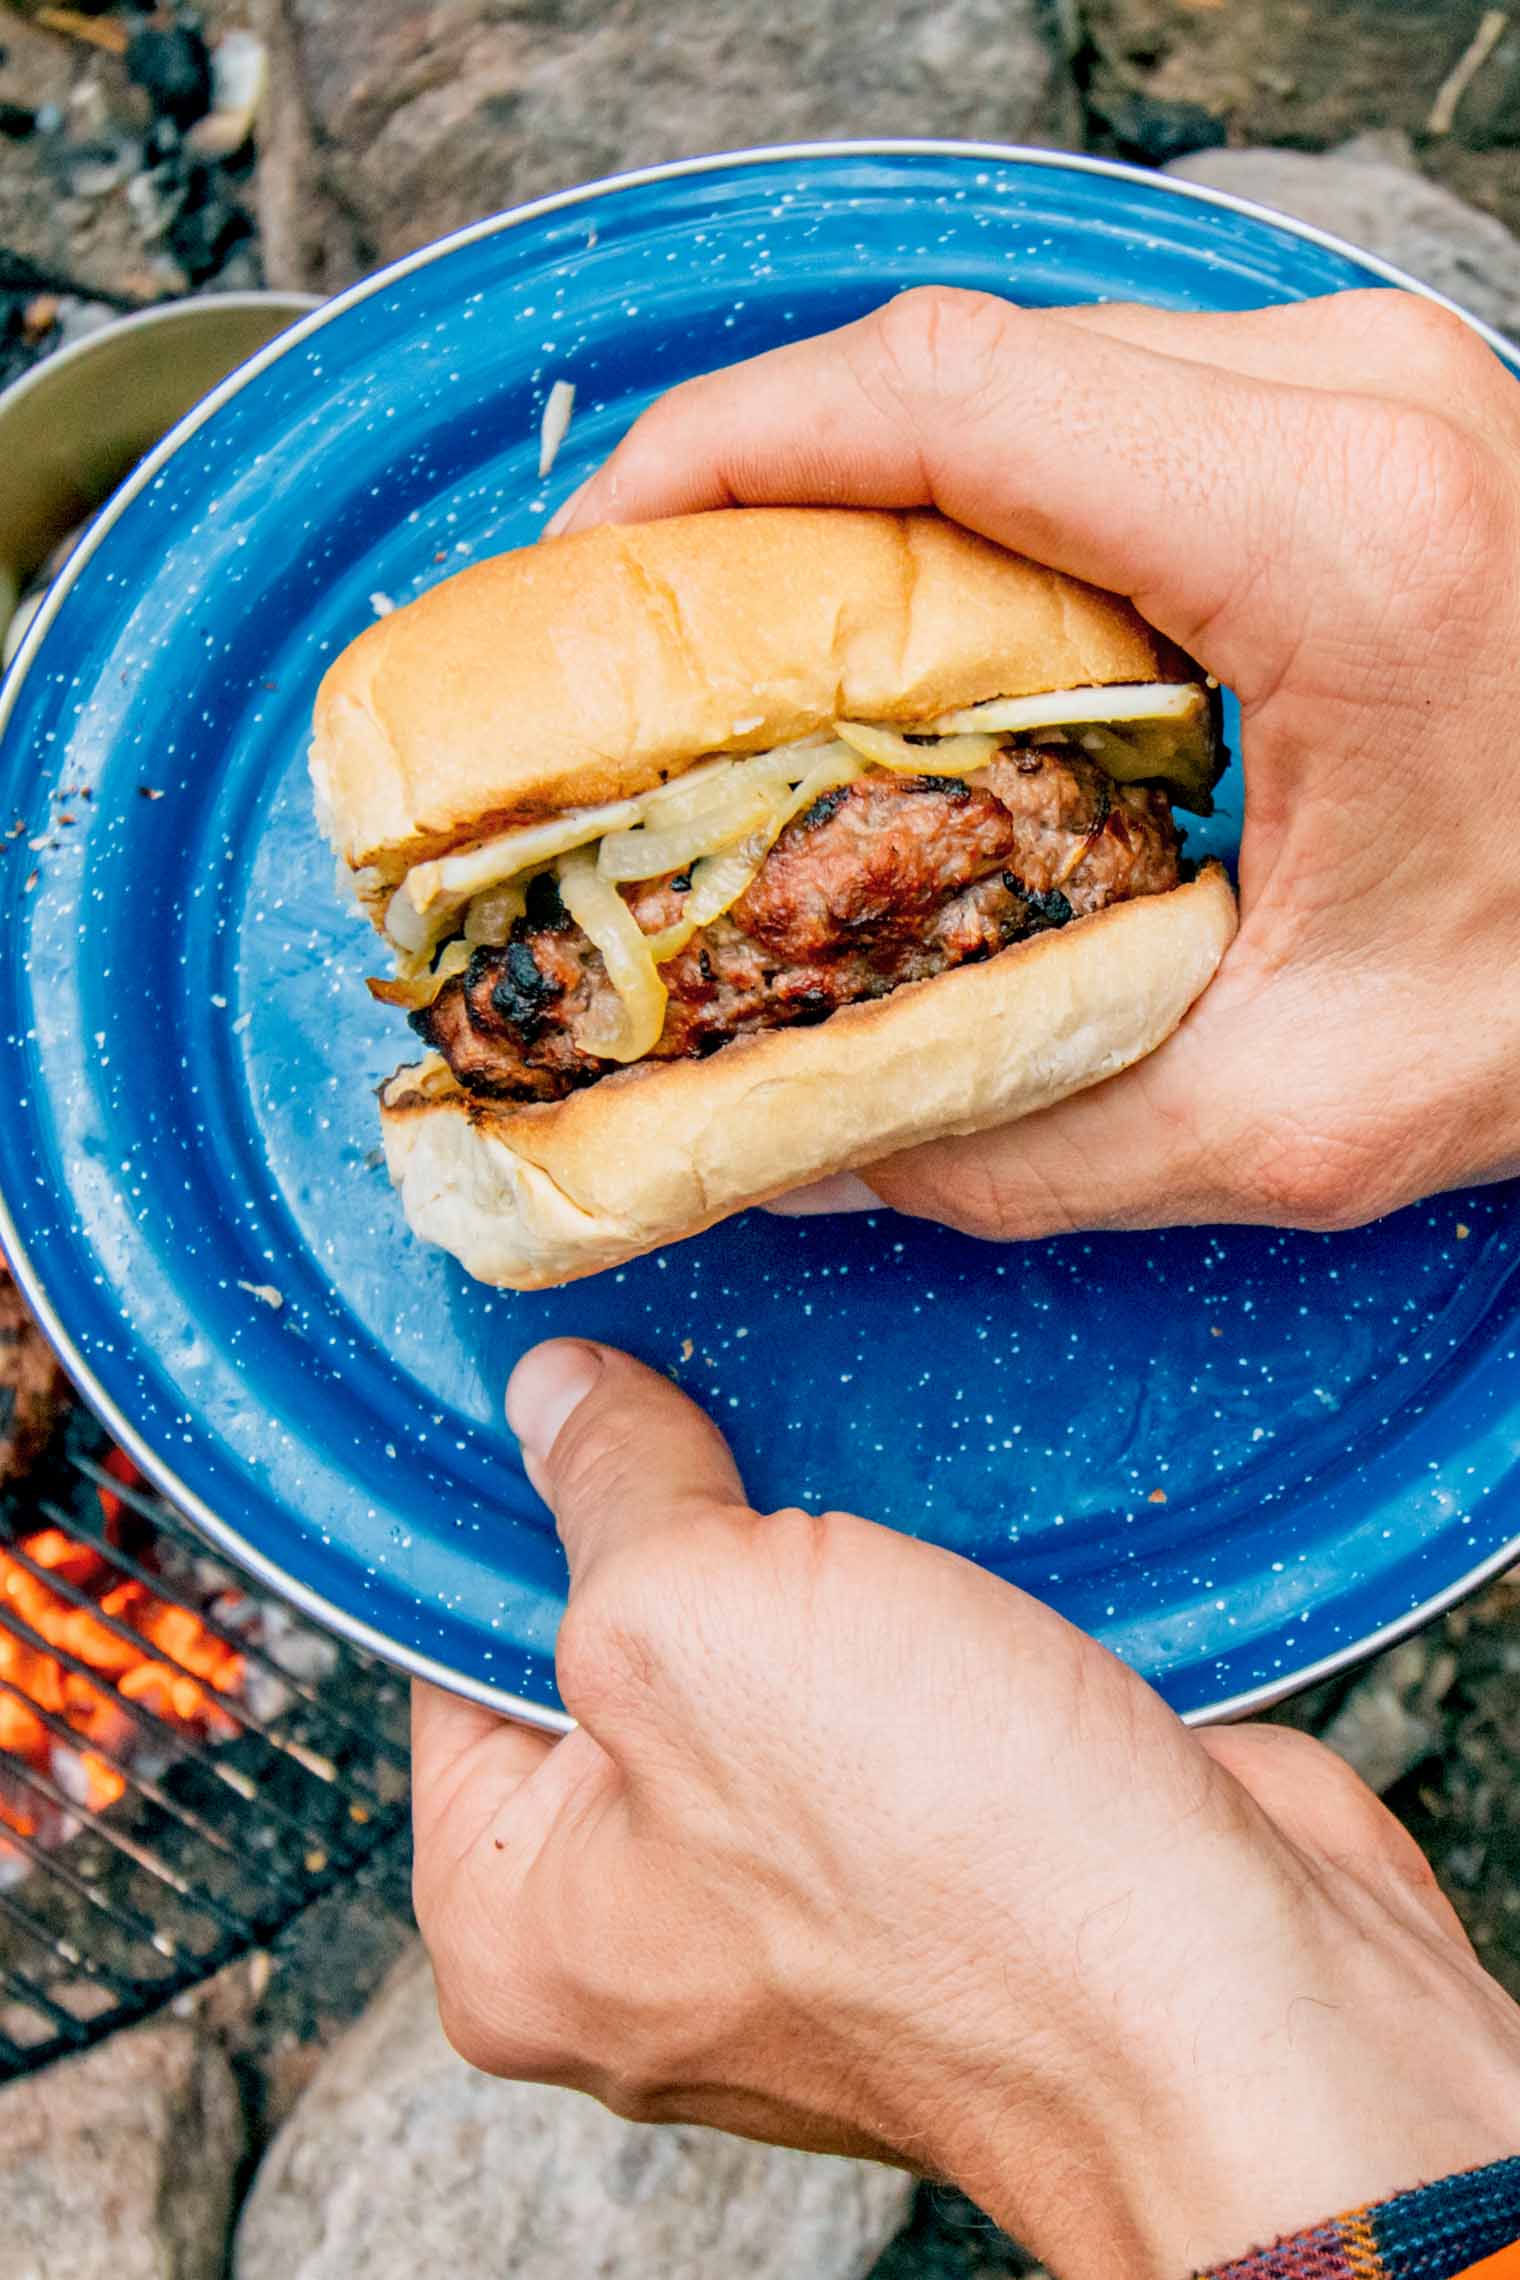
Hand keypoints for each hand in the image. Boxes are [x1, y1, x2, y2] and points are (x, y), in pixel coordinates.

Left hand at [413, 1340, 1519, 2279]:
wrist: (1236, 2004)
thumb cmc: (949, 1875)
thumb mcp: (698, 1622)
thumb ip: (606, 1493)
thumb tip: (555, 1401)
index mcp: (524, 1919)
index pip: (455, 1659)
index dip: (512, 1505)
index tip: (567, 1379)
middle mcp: (653, 1922)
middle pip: (617, 1648)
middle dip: (675, 1515)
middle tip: (717, 1391)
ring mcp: (808, 1893)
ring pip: (769, 1649)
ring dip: (815, 1544)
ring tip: (845, 1449)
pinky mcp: (944, 1845)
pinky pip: (889, 1679)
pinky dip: (918, 1592)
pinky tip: (943, 1509)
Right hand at [545, 287, 1519, 1241]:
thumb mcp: (1289, 1114)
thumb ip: (1015, 1144)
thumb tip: (800, 1151)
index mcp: (1330, 539)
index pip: (940, 400)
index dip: (717, 456)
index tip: (593, 569)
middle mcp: (1348, 402)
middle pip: (950, 364)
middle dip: (756, 482)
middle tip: (645, 640)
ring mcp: (1362, 384)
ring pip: (1018, 372)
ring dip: (860, 489)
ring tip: (755, 644)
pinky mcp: (1361, 415)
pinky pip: (1101, 411)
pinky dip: (974, 500)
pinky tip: (919, 632)